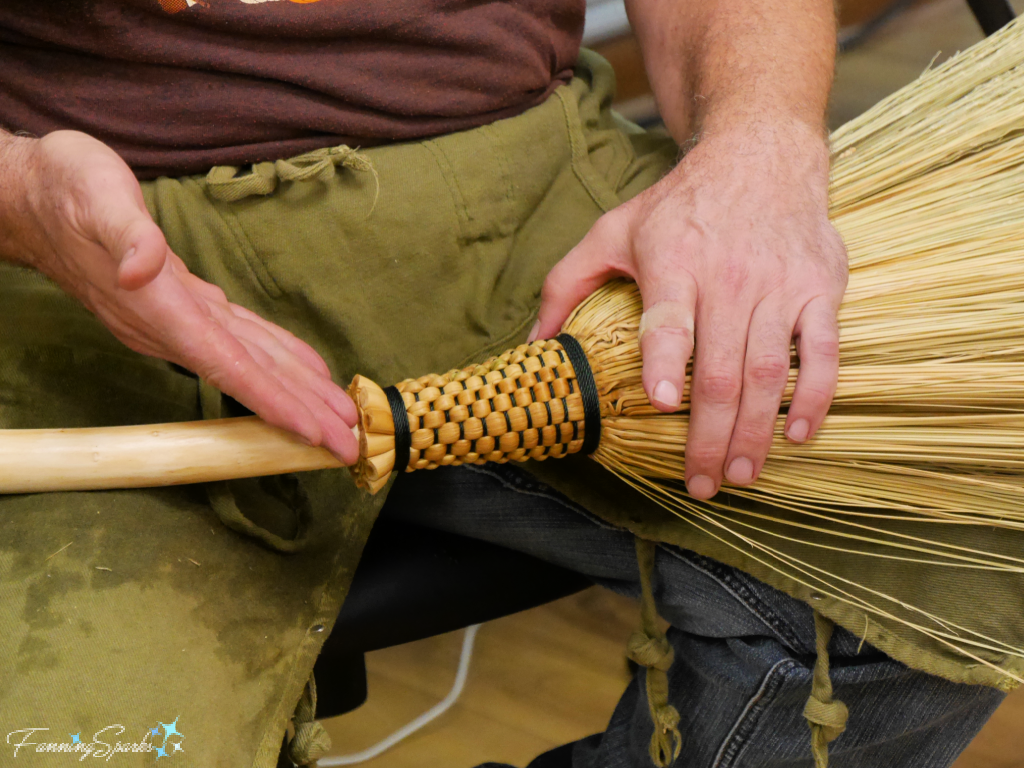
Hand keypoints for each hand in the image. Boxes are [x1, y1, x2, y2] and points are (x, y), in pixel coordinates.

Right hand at [0, 130, 357, 463]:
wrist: (30, 196)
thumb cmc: (64, 189)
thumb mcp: (95, 195)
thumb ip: (127, 235)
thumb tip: (144, 268)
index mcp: (161, 308)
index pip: (228, 367)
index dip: (273, 402)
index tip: (314, 432)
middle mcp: (172, 326)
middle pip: (249, 378)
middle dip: (300, 412)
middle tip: (348, 445)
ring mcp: (177, 319)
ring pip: (250, 361)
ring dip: (295, 391)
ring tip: (337, 416)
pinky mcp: (183, 301)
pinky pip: (240, 337)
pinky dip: (276, 355)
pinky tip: (301, 369)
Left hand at [532, 121, 847, 498]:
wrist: (761, 157)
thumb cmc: (680, 204)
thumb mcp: (613, 230)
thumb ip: (566, 283)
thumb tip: (534, 344)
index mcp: (673, 264)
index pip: (669, 320)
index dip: (666, 363)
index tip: (663, 403)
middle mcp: (728, 278)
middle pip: (720, 370)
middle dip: (710, 436)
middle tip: (702, 484)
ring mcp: (778, 286)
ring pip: (767, 373)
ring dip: (755, 432)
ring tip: (740, 475)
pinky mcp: (819, 290)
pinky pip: (823, 353)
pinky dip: (813, 396)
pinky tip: (797, 434)